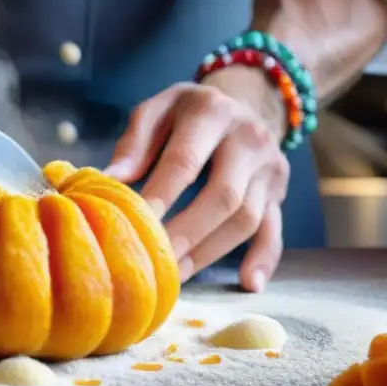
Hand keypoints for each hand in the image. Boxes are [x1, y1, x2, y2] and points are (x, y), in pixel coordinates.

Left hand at [104, 69, 289, 291]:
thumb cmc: (185, 114)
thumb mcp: (157, 110)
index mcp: (212, 112)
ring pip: (247, 219)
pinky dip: (265, 259)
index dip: (161, 195)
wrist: (243, 102)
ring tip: (177, 276)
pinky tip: (248, 283)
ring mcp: (270, 168)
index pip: (185, 161)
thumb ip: (134, 143)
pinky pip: (275, 231)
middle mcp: (249, 138)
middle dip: (187, 233)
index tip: (137, 225)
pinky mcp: (279, 193)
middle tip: (157, 261)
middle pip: (223, 196)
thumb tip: (108, 181)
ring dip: (211, 251)